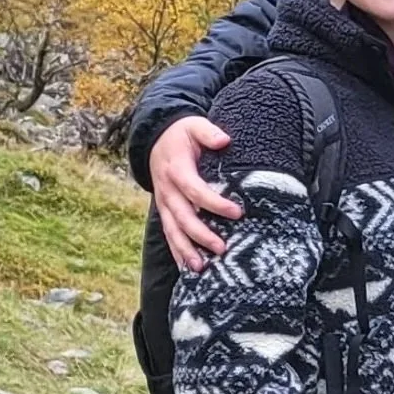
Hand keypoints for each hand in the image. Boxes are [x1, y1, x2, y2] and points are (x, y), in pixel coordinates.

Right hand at [150, 115, 240, 269]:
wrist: (156, 139)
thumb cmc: (181, 134)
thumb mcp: (194, 125)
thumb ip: (209, 132)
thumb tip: (224, 140)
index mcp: (176, 170)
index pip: (195, 190)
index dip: (215, 203)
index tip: (237, 212)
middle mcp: (167, 190)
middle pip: (183, 217)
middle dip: (201, 235)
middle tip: (222, 248)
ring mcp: (164, 203)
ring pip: (172, 231)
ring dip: (185, 250)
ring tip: (201, 267)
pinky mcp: (165, 210)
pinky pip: (169, 234)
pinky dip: (177, 251)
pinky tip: (188, 268)